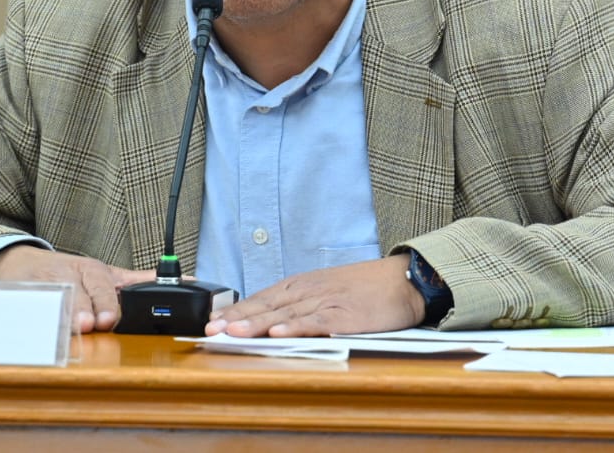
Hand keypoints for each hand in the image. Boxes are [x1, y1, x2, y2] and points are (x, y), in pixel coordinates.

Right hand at [0, 245, 152, 332]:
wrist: (20, 261)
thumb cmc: (67, 271)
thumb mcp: (104, 274)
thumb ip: (138, 281)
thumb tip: (181, 280)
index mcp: (93, 271)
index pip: (103, 286)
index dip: (106, 302)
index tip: (110, 319)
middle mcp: (70, 277)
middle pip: (80, 294)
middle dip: (87, 308)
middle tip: (93, 323)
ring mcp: (46, 287)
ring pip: (58, 303)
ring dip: (66, 316)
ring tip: (74, 327)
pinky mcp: (26, 297)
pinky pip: (32, 310)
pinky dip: (39, 321)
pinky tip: (43, 331)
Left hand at [204, 254, 424, 337]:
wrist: (402, 280)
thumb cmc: (364, 288)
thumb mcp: (326, 290)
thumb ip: (300, 304)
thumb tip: (270, 320)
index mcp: (302, 285)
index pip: (261, 298)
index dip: (235, 310)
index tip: (211, 321)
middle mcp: (309, 291)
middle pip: (266, 305)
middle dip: (236, 318)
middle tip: (210, 329)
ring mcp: (325, 302)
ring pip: (285, 314)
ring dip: (257, 324)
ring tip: (233, 332)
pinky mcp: (344, 315)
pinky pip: (316, 322)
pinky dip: (295, 327)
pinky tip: (278, 333)